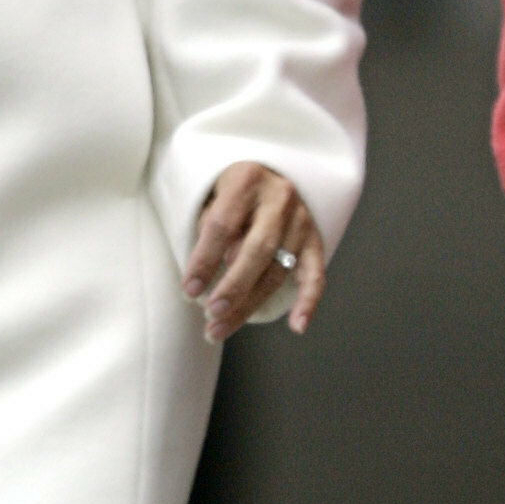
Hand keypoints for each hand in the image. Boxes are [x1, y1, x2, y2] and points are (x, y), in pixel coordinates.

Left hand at [183, 162, 327, 340]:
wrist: (263, 174)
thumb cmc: (227, 194)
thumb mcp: (210, 198)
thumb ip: (210, 230)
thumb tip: (214, 274)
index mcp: (247, 179)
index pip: (223, 225)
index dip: (204, 260)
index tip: (189, 290)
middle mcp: (280, 197)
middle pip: (258, 248)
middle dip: (234, 286)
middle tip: (212, 314)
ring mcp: (301, 219)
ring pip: (280, 268)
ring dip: (251, 304)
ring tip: (220, 329)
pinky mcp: (315, 239)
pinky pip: (315, 274)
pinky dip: (308, 301)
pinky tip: (297, 326)